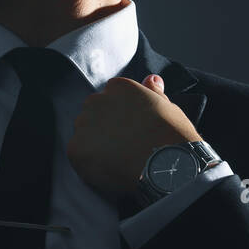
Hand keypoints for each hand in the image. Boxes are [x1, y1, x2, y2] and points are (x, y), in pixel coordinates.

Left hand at [66, 73, 200, 201]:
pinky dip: (89, 164)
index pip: (110, 98)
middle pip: (93, 114)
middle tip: (123, 146)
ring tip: (118, 159)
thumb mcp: (169, 108)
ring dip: (95, 145)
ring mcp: (84, 124)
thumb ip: (154, 93)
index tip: (130, 129)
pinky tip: (109, 169)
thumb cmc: (172, 136)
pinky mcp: (75, 148)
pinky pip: (77, 155)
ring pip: (83, 134)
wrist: (166, 164)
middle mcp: (97, 100)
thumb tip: (151, 79)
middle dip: (104, 129)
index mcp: (119, 87)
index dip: (120, 117)